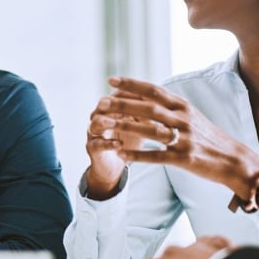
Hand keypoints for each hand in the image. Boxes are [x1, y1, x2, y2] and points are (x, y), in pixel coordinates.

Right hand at [85, 84, 145, 198]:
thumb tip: (166, 100)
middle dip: (117, 103)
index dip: (132, 93)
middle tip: (130, 102)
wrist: (115, 165)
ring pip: (96, 123)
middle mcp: (100, 117)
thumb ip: (150, 112)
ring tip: (115, 122)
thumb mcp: (141, 125)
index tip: (148, 95)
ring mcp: (94, 133)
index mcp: (112, 107)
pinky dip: (108, 143)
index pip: (119, 94)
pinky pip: (97, 145)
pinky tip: (119, 144)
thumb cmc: (130, 141)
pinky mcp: (92, 149)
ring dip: (106, 121)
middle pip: (104, 105)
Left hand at [96, 76, 258, 198]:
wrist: (234, 160)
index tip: (111, 80)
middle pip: (148, 108)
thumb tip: (148, 94)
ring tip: (104, 126)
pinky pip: (156, 156)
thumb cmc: (209, 137)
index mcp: (183, 106)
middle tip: (100, 102)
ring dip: (124, 127)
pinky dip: (137, 155)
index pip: (153, 90)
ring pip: (149, 130)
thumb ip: (171, 106)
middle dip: (122, 104)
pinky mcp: (184, 158)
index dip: (131, 84)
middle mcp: (183, 118)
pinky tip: (120, 154)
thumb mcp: (192, 115)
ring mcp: (184, 138)